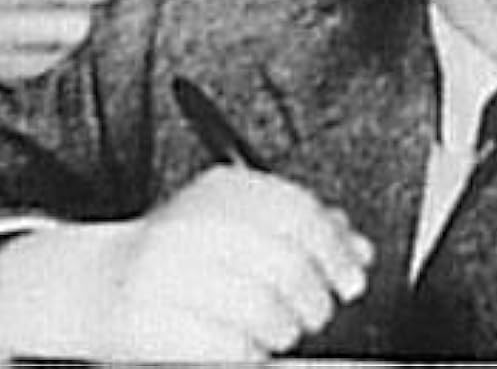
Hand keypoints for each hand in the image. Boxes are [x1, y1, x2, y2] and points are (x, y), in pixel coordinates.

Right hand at [0, 166, 373, 360]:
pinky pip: (226, 344)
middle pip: (286, 264)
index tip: (351, 276)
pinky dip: (250, 349)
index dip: (335, 249)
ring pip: (262, 309)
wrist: (94, 282)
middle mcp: (193, 225)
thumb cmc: (182, 253)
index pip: (298, 212)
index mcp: (222, 191)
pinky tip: (246, 341)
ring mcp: (166, 274)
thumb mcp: (241, 223)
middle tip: (318, 311)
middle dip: (316, 297)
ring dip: (285, 328)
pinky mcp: (148, 323)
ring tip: (280, 328)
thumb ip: (304, 229)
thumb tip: (359, 249)